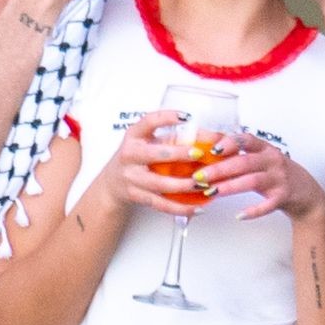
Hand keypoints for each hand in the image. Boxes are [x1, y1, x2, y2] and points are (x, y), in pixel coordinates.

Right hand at [100, 111, 231, 215]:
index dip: (167, 118)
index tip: (186, 117)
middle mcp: (131, 155)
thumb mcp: (148, 141)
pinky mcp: (137, 196)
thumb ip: (175, 137)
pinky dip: (180, 208)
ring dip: (184, 185)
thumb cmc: (136, 158)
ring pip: (160, 184)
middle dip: (179, 154)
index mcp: (134, 136)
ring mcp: (132, 177)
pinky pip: (161, 204)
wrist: (112, 183)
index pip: (149, 121)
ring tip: (203, 184)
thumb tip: (213, 137)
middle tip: (199, 154)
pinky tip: (196, 207)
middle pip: (156, 154)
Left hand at [200, 133, 324, 223]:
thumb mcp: (263, 161)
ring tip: (212, 192)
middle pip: (244, 162)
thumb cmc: (279, 176)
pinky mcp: (283, 197)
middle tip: (200, 176)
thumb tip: (210, 158)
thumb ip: (242, 158)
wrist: (306, 194)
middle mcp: (273, 161)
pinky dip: (253, 211)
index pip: (246, 140)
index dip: (229, 143)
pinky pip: (267, 205)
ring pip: (252, 181)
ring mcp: (279, 179)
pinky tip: (239, 215)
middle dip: (219, 169)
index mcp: (265, 150)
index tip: (211, 150)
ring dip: (230, 187)